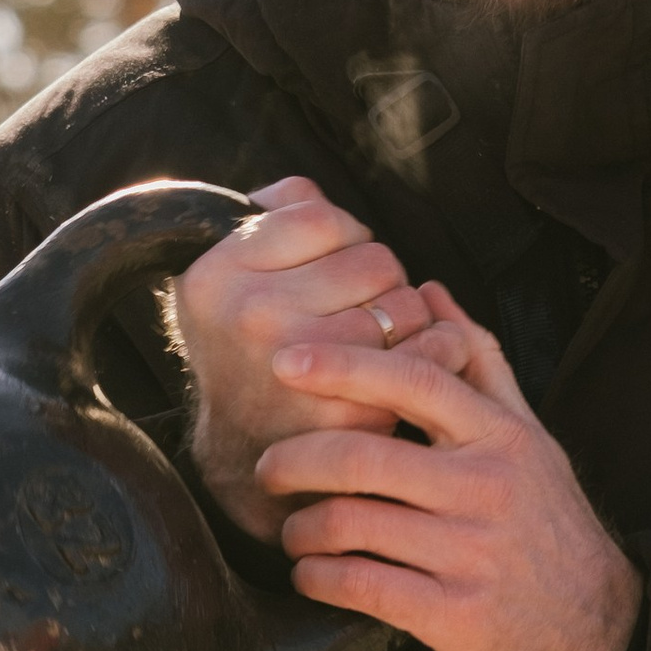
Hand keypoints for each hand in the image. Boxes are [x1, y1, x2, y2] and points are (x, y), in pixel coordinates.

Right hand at [171, 174, 428, 540]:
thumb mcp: (230, 276)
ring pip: (409, 303)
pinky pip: (428, 355)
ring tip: (378, 336)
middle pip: (375, 258)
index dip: (341, 234)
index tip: (329, 262)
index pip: (321, 216)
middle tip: (358, 306)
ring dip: (408, 317)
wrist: (243, 456)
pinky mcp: (347, 412)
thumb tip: (311, 193)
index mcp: (218, 274)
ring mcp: (302, 368)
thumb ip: (272, 215)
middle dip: (381, 279)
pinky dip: (433, 354)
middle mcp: (252, 317)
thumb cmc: (250, 349)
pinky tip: (404, 365)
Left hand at [259, 282, 643, 650]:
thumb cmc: (547, 518)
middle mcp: (488, 488)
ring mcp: (473, 554)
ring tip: (291, 529)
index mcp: (500, 436)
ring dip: (302, 528)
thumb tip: (429, 289)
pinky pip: (364, 587)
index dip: (343, 367)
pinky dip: (320, 578)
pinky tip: (312, 574)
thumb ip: (478, 361)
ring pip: (354, 525)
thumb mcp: (528, 435)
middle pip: (365, 457)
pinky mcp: (457, 617)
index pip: (414, 381)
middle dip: (296, 460)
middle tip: (267, 468)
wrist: (599, 625)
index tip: (285, 362)